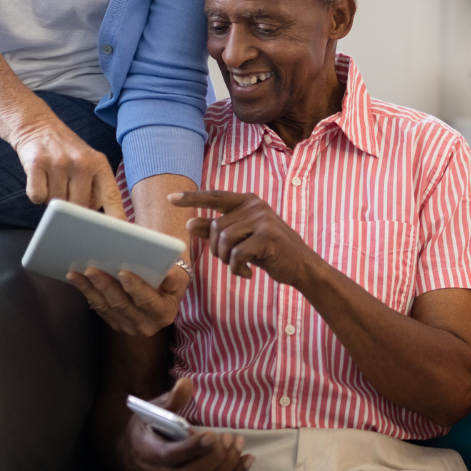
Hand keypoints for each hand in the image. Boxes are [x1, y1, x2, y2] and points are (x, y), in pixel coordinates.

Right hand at [11, 120, 125, 216]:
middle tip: (67, 188)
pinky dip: (37, 194)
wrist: (38, 127)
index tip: (122, 234)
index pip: (112, 196)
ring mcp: (59, 163)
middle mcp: (82, 163)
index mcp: (100, 164)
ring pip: (58, 204)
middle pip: (80, 206)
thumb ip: (97, 189)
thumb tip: (98, 222)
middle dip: (73, 206)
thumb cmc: (67, 153)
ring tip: (54, 180)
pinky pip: (38, 197)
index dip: (117, 217)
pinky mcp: (36, 164)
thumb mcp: (90, 164)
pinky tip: (40, 179)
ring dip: (53, 199)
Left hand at [66, 262, 189, 334]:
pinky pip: (99, 309)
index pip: (148, 301)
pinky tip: (78, 281)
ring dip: (90, 290)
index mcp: (164, 313)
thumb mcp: (179, 277)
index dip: (135, 288)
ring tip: (76, 274)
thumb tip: (167, 276)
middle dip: (105, 287)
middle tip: (92, 271)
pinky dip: (88, 294)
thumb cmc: (170, 279)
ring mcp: (129, 327)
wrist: (164, 293)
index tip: (123, 274)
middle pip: (122, 305)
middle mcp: (147, 325)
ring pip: (106, 308)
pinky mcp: (116, 323)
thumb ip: (174, 278)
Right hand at [116, 377, 252, 470]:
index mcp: (149, 453)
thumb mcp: (152, 411)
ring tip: (239, 443)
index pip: (171, 456)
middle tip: (230, 437)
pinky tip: (246, 460)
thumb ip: (171, 400)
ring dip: (228, 465)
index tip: (212, 435)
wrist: (132, 458)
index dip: (193, 448)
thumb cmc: (147, 430)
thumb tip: (186, 383)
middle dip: (216, 456)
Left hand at [170, 190, 322, 289]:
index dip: (192, 198)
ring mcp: (262, 220)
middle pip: (217, 227)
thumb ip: (216, 230)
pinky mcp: (267, 237)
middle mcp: (255, 206)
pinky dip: (236, 268)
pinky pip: (236, 254)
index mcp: (248, 201)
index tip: (170, 198)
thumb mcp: (241, 239)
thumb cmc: (269, 251)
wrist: (301, 265)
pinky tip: (247, 273)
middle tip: (231, 261)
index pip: (215, 197)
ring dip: (226, 260)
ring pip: (224, 240)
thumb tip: (189, 223)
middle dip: (217, 249)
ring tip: (239, 265)